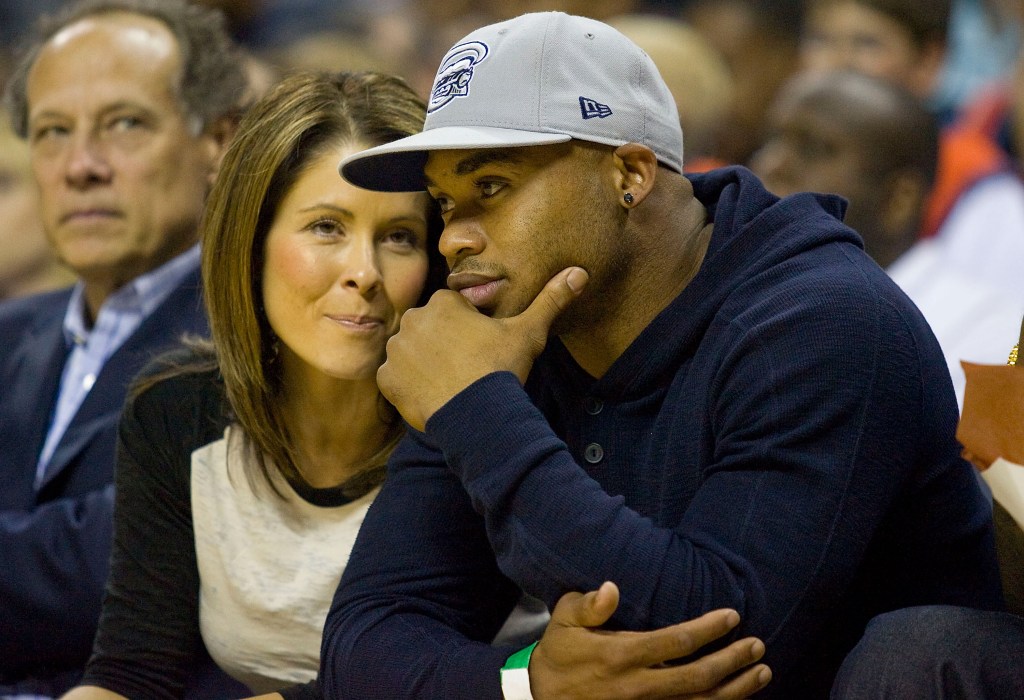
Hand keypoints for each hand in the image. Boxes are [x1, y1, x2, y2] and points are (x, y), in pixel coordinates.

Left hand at [378, 266, 588, 430]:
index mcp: (442, 302)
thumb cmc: (502, 369)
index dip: (468, 329)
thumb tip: (579, 273)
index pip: (452, 309)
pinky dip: (410, 385)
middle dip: (443, 343)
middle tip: (467, 367)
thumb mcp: (529, 332)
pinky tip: (434, 394)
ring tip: (451, 381)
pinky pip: (396, 378)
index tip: (481, 348)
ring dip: (425, 362)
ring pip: (411, 351)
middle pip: (429, 329)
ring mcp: (396, 349)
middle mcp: (413, 319)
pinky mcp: (386, 378)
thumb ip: (550, 300)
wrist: (477, 415)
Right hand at [529, 582, 770, 699]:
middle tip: (758, 645)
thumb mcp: (564, 619)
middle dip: (732, 661)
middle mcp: (638, 686)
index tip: (732, 616)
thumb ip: (589, 605)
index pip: (676, 642)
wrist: (543, 696)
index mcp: (621, 656)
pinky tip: (736, 698)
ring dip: (736, 690)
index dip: (709, 630)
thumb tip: (611, 588)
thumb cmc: (559, 652)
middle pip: (698, 678)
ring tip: (761, 672)